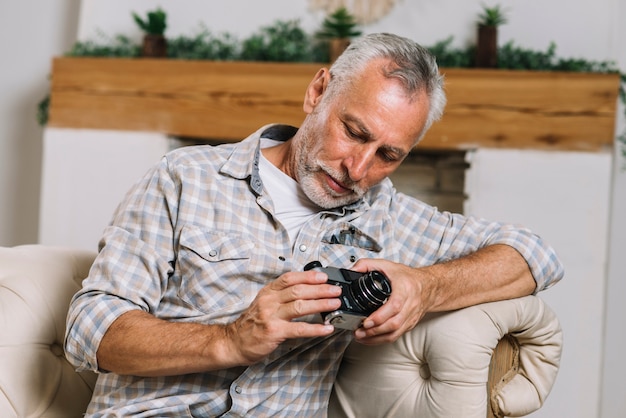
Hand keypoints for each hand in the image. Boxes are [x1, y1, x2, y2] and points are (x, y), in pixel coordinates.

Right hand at [225, 270, 341, 364]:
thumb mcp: (264, 303)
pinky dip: (315, 328)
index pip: (290, 278)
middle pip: (299, 290)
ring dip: (321, 304)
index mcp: (268, 292)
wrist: (234, 342)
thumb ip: (281, 296)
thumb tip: (306, 290)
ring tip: (335, 304)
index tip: (323, 276)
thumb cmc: (251, 324)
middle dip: (320, 289)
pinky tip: (326, 328)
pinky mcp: (275, 332)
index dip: (308, 276)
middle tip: (335, 290)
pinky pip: (299, 329)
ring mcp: (272, 316)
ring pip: (300, 306)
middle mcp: (269, 301)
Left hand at [349, 259, 434, 344]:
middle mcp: (410, 304)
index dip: (380, 316)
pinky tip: (370, 339)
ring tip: (361, 337)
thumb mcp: (387, 265)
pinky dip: (382, 340)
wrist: (428, 286)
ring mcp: (411, 317)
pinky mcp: (409, 324)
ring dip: (376, 338)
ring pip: (395, 333)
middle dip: (374, 331)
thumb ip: (367, 264)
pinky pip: (396, 336)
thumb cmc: (407, 277)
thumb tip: (353, 270)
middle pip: (394, 323)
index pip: (394, 306)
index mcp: (404, 289)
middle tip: (359, 332)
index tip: (366, 322)